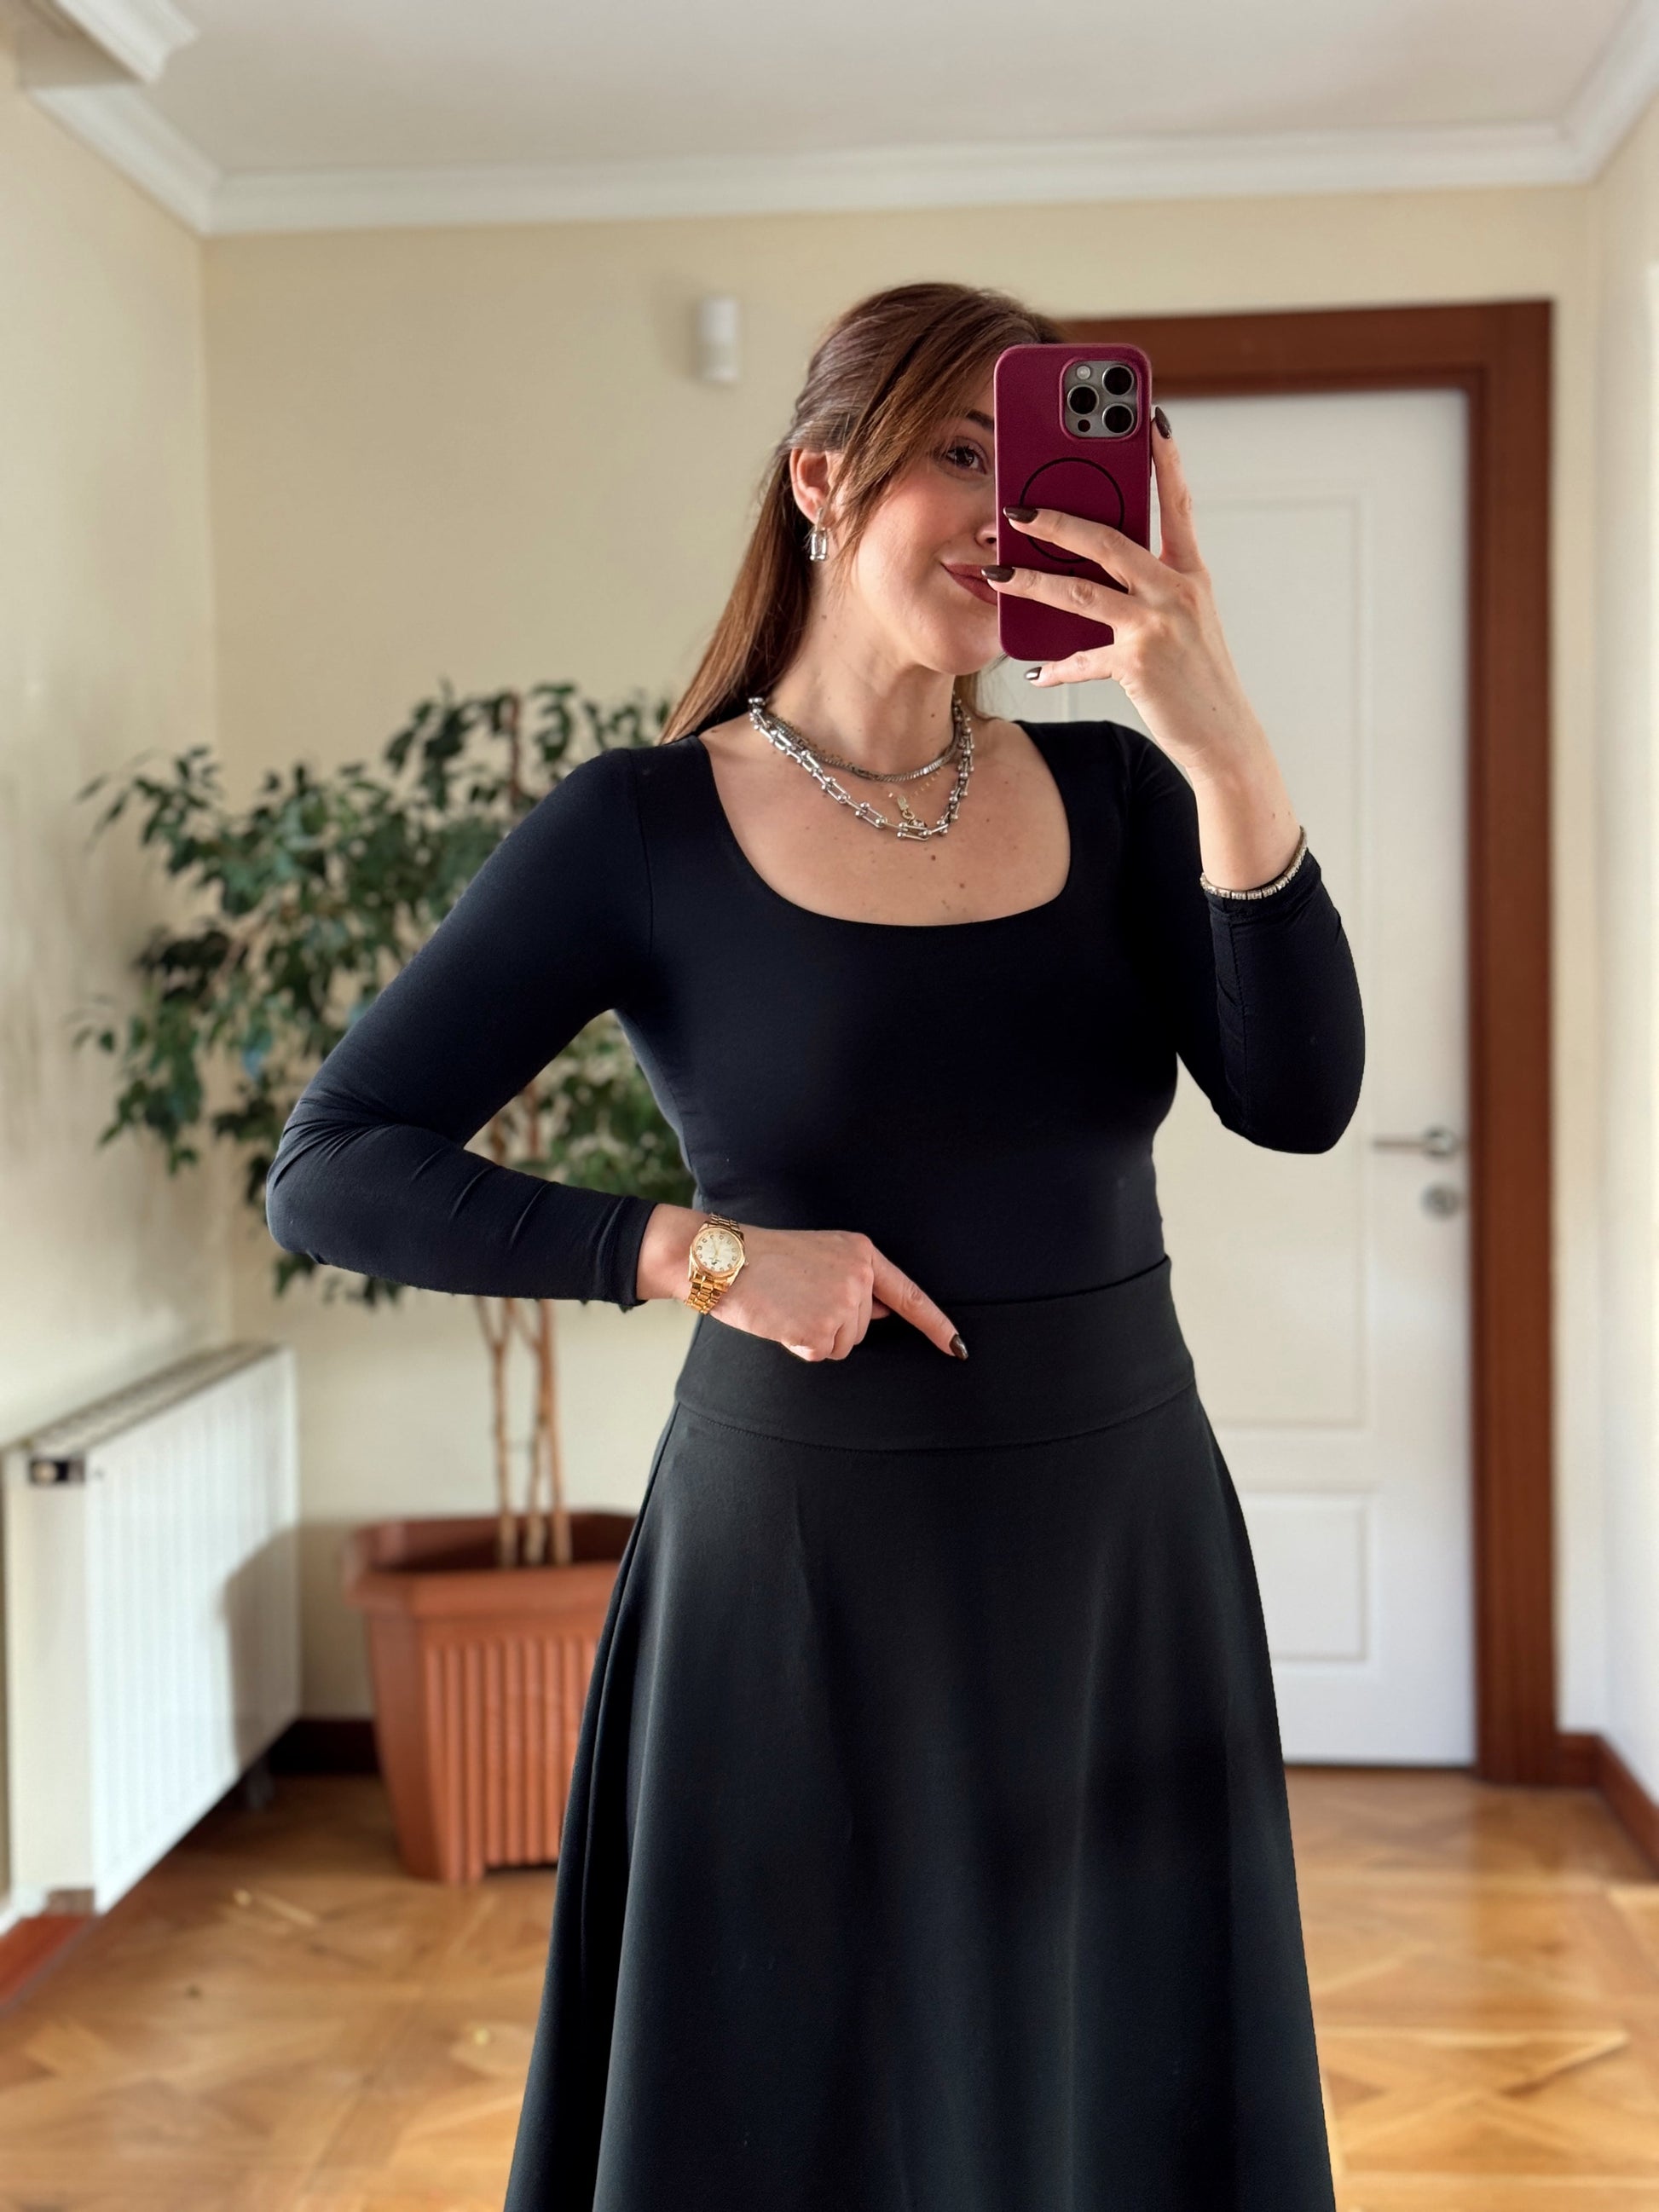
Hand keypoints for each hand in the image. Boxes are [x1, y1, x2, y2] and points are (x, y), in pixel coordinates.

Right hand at [635, 1205, 963, 1361]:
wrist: (723, 1257)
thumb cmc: (762, 1259)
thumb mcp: (819, 1256)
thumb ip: (854, 1282)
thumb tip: (882, 1312)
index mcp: (862, 1253)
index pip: (909, 1295)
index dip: (936, 1324)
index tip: (958, 1348)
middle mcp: (860, 1276)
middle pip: (862, 1327)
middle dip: (830, 1324)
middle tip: (795, 1299)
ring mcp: (843, 1302)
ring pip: (842, 1344)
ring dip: (814, 1336)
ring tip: (786, 1306)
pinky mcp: (822, 1327)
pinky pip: (821, 1353)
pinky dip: (798, 1345)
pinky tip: (780, 1319)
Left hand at [985, 416, 1270, 790]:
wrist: (1224, 739)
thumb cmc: (1199, 680)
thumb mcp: (1186, 624)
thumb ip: (1150, 591)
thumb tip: (1099, 572)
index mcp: (1191, 575)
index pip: (1177, 505)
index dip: (1164, 460)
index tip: (1150, 420)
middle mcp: (1177, 591)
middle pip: (1108, 540)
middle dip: (1057, 520)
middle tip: (1017, 505)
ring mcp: (1157, 625)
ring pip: (1081, 591)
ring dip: (1033, 580)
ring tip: (998, 571)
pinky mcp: (1137, 663)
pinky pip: (1083, 658)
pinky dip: (1057, 667)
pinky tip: (1035, 671)